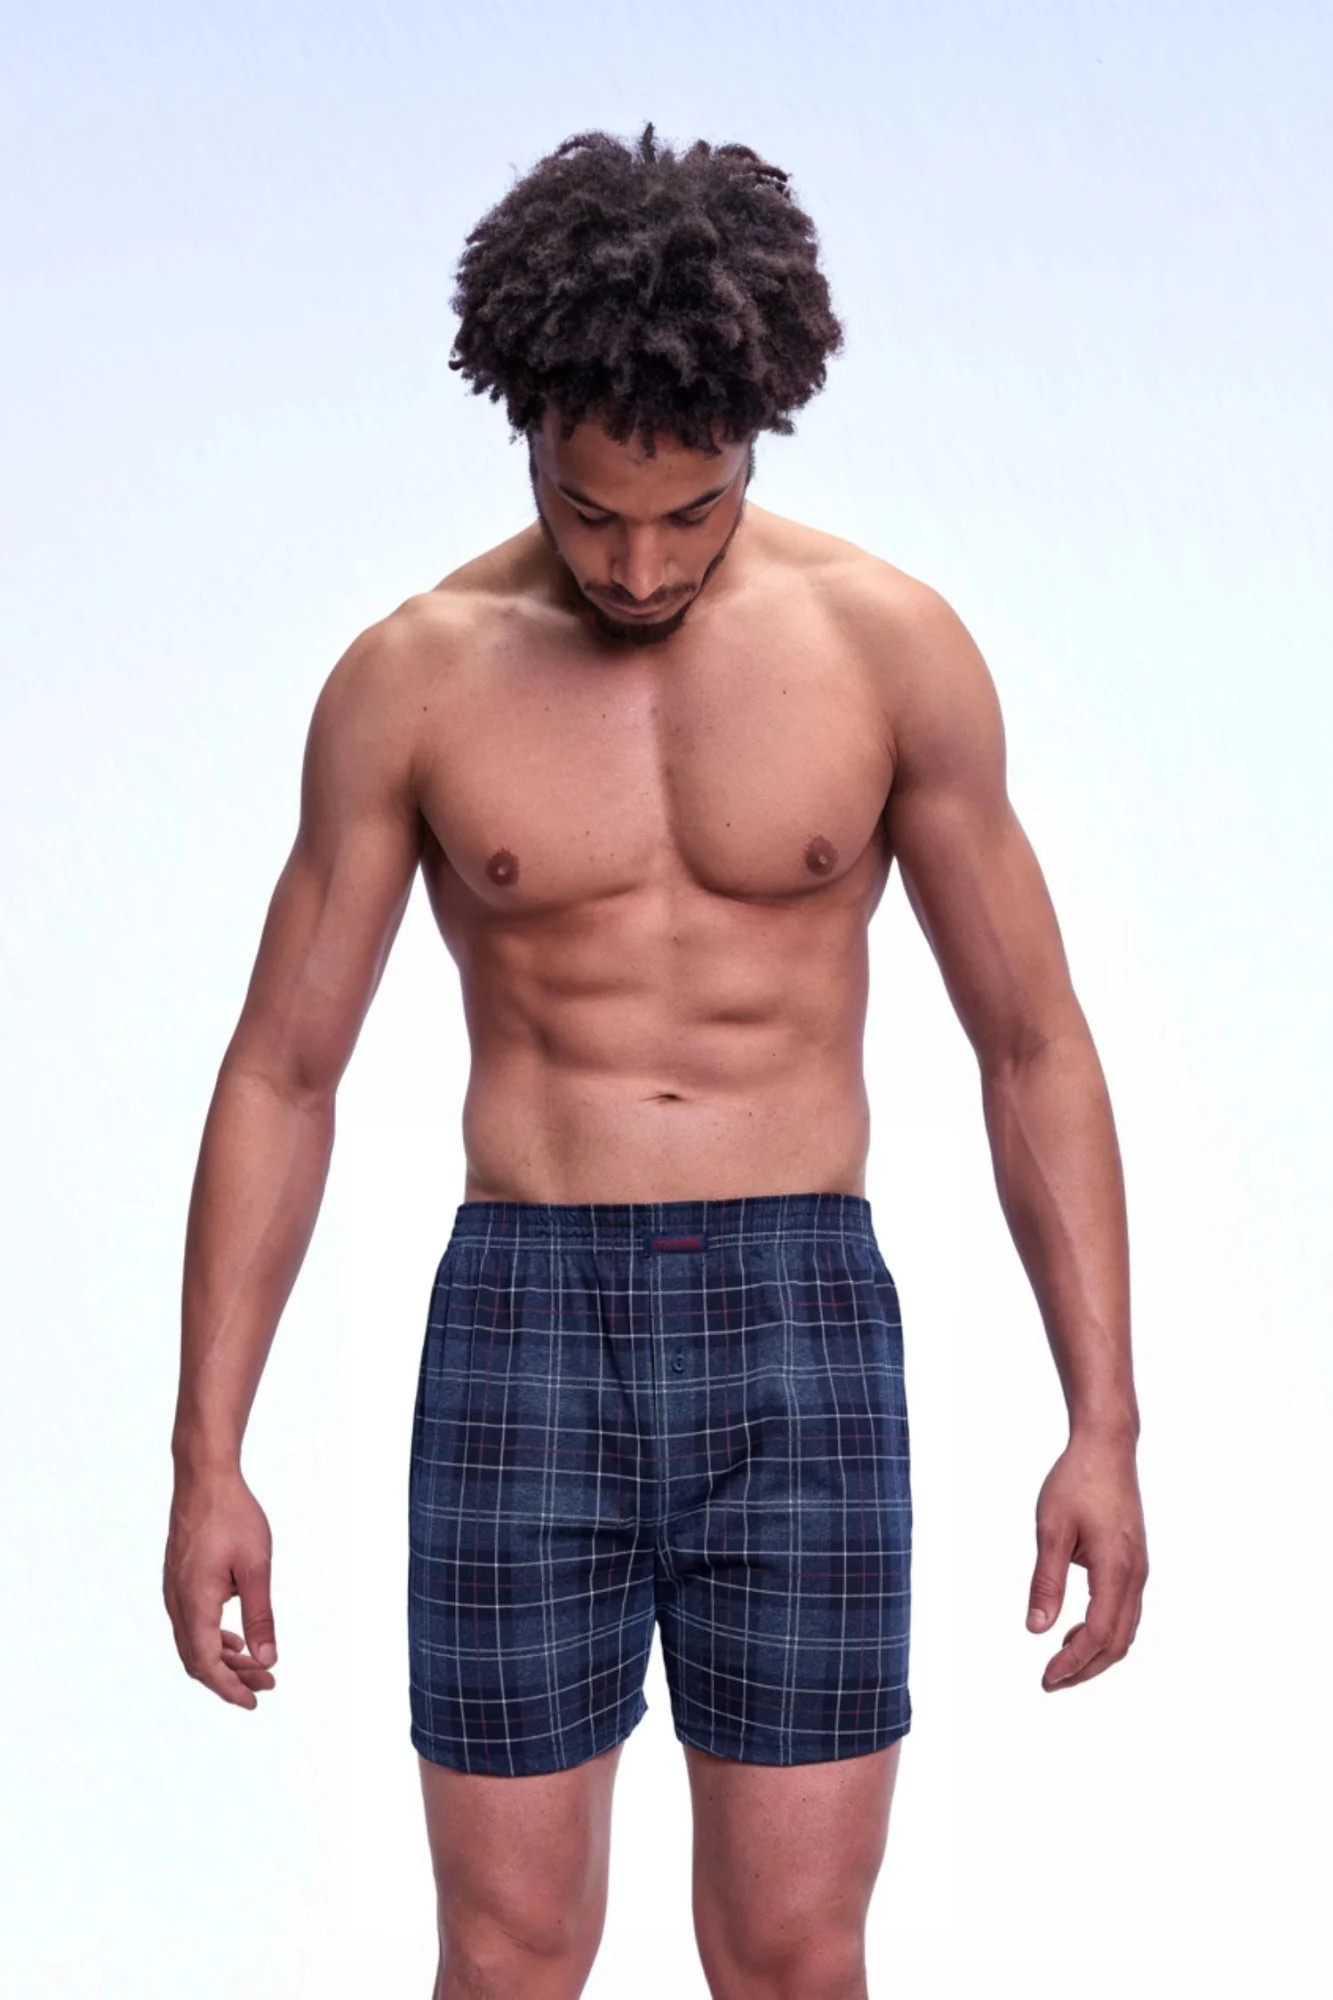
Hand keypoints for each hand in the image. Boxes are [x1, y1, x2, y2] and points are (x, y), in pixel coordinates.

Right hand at [163, 1468, 277, 1709]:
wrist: (203, 1478)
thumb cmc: (233, 1515)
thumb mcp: (256, 1566)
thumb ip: (260, 1615)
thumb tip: (267, 1658)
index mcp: (195, 1602)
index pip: (207, 1663)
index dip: (229, 1688)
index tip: (254, 1701)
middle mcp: (177, 1602)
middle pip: (198, 1659)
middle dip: (231, 1678)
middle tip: (267, 1684)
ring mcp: (173, 1591)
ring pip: (193, 1642)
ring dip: (223, 1660)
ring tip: (256, 1666)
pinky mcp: (177, 1581)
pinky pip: (190, 1624)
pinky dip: (213, 1640)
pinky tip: (235, 1640)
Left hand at [1027, 1431, 1147, 1690]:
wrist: (1107, 1446)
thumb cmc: (1077, 1480)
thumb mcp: (1051, 1529)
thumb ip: (1046, 1581)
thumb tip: (1037, 1629)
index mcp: (1117, 1568)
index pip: (1098, 1633)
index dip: (1074, 1662)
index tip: (1047, 1677)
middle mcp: (1136, 1575)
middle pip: (1117, 1642)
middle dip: (1085, 1669)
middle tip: (1050, 1681)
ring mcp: (1139, 1569)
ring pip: (1125, 1630)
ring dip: (1095, 1653)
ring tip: (1060, 1663)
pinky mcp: (1134, 1562)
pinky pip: (1125, 1611)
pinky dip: (1103, 1632)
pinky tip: (1076, 1630)